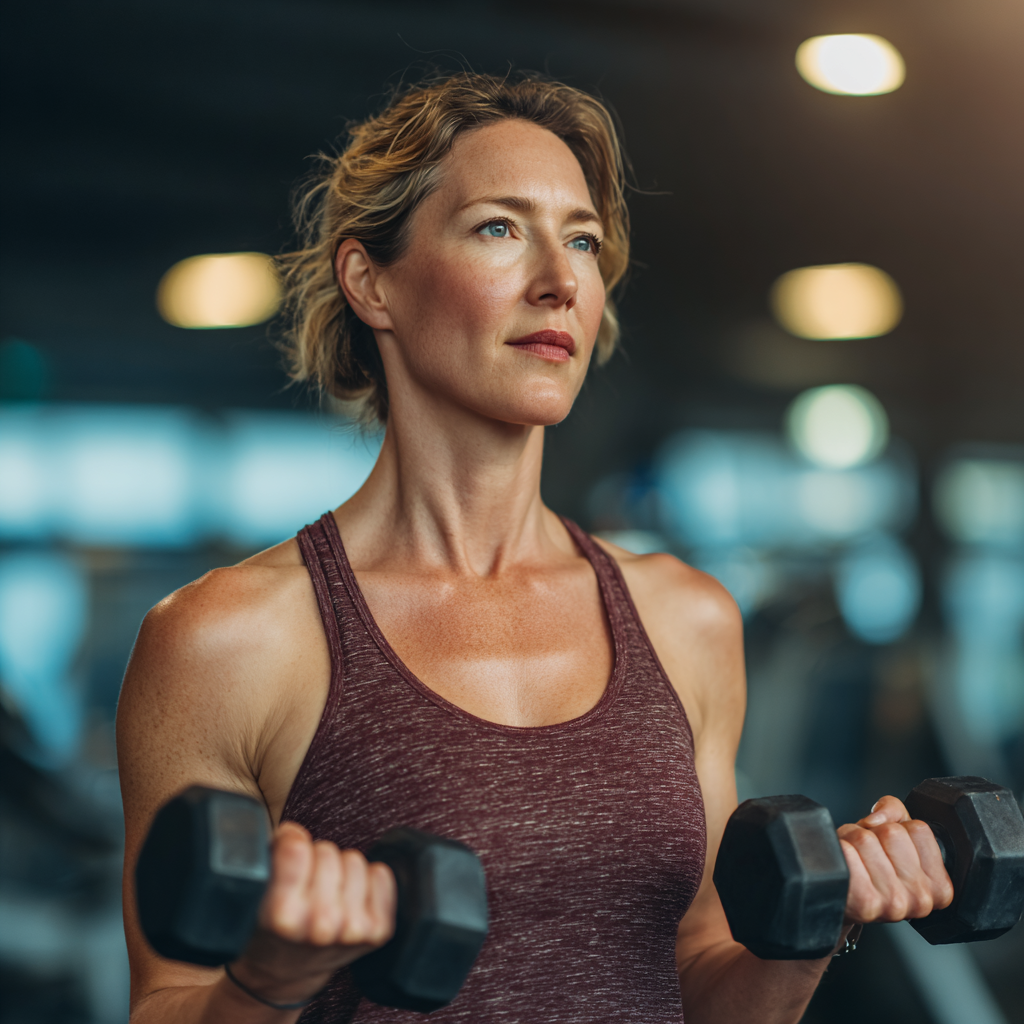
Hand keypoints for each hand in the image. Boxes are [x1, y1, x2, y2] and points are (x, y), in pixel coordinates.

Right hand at [228, 822, 396, 1006]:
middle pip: (327, 851)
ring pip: (354, 859)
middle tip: (306, 882)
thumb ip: (272, 857)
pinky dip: (368, 879)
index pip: (296, 848)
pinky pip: (381, 875)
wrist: (285, 973)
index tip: (287, 854)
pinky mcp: (377, 931)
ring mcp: (352, 929)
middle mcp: (320, 924)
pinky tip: (349, 896)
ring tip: (326, 891)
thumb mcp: (258, 894)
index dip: (290, 844)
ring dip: (341, 869)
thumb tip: (294, 832)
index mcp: (283, 914)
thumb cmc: (270, 927)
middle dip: (315, 860)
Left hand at [838, 795, 953, 924]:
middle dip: (872, 832)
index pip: (920, 829)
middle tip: (867, 854)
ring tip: (854, 859)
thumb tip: (881, 815)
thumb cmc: (869, 868)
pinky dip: (840, 850)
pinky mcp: (866, 903)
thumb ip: (896, 811)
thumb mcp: (891, 835)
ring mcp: (895, 904)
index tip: (890, 847)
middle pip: (892, 832)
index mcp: (940, 886)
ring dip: (851, 839)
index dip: (897, 827)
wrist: (844, 898)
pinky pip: (848, 853)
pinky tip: (844, 866)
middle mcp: (922, 899)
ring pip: (866, 839)